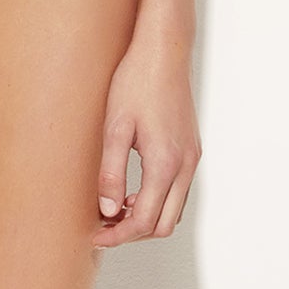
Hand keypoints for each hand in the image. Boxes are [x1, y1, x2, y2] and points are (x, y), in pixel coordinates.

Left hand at [92, 30, 199, 245]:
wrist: (163, 52)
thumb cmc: (136, 82)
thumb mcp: (114, 128)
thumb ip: (111, 173)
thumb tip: (108, 211)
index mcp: (165, 163)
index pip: (144, 220)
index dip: (118, 235)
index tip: (95, 235)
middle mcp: (185, 166)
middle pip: (164, 224)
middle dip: (133, 233)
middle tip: (103, 227)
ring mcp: (192, 158)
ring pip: (174, 210)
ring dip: (146, 218)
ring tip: (114, 209)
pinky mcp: (191, 150)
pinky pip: (178, 191)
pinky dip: (157, 201)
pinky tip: (132, 191)